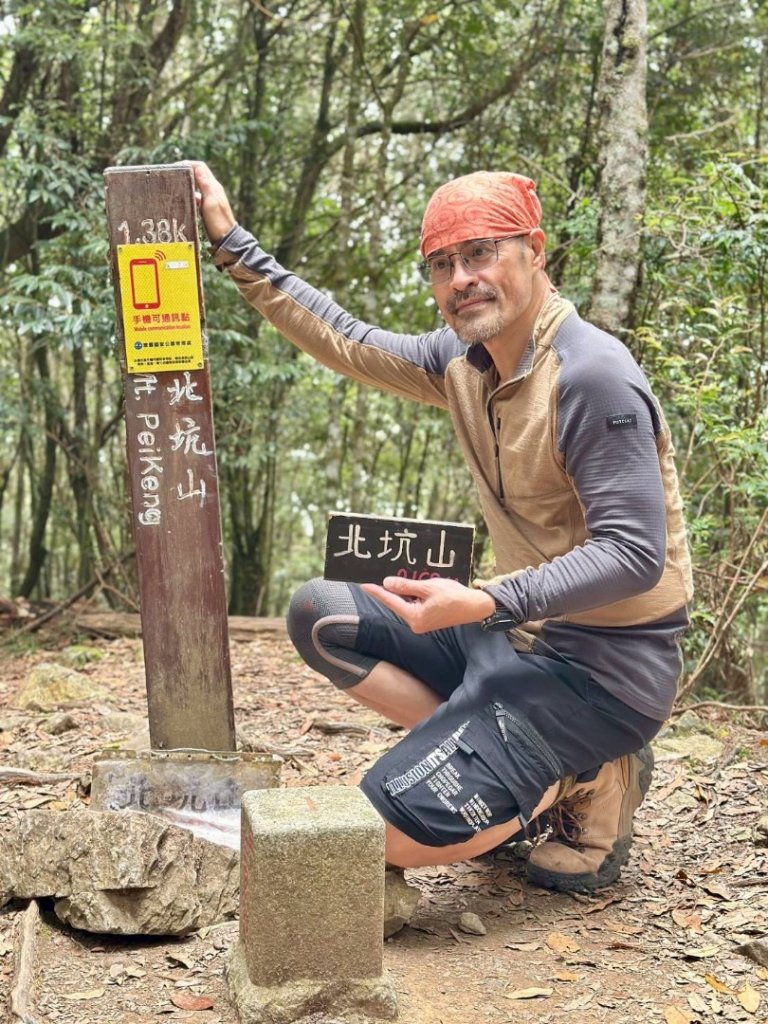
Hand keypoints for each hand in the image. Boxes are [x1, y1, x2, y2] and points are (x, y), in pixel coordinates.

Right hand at [177, 160, 236, 242]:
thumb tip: (198, 167)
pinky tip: (180, 201)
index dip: (187, 164)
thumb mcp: (211, 202)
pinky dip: (188, 196)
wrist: (226, 240)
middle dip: (184, 173)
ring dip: (185, 184)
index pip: (200, 167)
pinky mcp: (206, 208)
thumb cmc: (219, 222)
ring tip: (173, 187)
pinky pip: (195, 197)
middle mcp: (212, 190)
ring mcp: (209, 199)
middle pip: (197, 175)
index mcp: (213, 186)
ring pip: (195, 186)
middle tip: (171, 176)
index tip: (175, 167)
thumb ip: (205, 185)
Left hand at [360, 576, 495, 633]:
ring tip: (396, 578)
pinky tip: (411, 585)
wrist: (475, 607)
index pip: (391, 601)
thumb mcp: (428, 587)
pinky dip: (411, 595)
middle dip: (390, 589)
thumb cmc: (454, 597)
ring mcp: (421, 623)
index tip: (364, 584)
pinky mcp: (427, 619)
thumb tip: (387, 583)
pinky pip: (414, 605)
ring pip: (406, 603)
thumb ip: (406, 586)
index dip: (377, 591)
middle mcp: (415, 623)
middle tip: (377, 576)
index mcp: (415, 617)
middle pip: (397, 603)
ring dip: (403, 591)